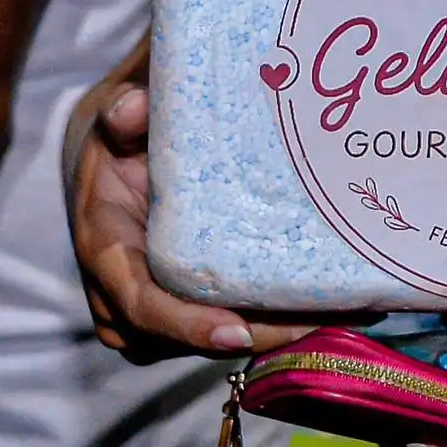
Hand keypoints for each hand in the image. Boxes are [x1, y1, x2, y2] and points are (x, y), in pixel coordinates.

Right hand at [66, 60, 316, 360]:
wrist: (108, 162)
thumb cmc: (119, 139)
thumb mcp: (116, 120)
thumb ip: (125, 110)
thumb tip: (133, 107)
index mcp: (105, 247)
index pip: (141, 303)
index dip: (188, 325)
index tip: (241, 334)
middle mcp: (123, 292)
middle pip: (189, 336)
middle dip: (257, 333)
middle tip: (322, 320)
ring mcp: (153, 309)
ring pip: (212, 339)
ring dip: (274, 332)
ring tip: (340, 313)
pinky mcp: (181, 309)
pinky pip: (223, 329)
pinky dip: (272, 322)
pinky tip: (327, 307)